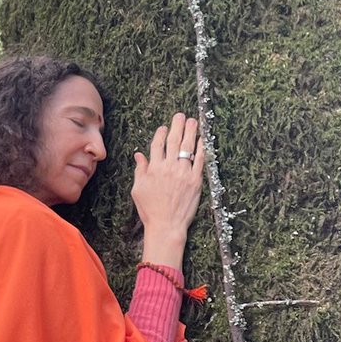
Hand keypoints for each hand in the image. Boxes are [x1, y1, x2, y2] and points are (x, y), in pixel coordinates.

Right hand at [132, 113, 204, 269]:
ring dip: (191, 132)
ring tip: (193, 121)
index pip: (157, 145)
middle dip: (177, 126)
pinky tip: (202, 140)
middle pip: (174, 141)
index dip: (160, 134)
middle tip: (180, 116)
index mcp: (154, 168)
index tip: (163, 127)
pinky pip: (199, 161)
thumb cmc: (150, 210)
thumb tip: (138, 155)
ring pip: (187, 147)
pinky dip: (201, 149)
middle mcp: (169, 167)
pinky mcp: (195, 181)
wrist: (166, 225)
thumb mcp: (138, 189)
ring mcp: (183, 173)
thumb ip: (140, 170)